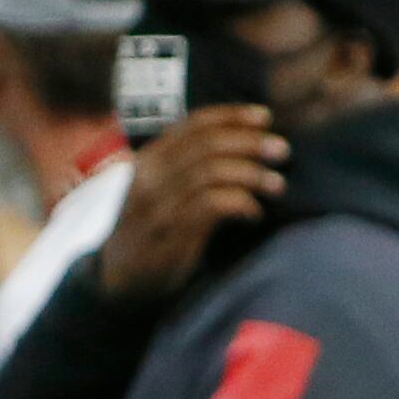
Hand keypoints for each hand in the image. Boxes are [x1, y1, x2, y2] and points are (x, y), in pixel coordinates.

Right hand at [94, 106, 284, 301]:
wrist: (118, 282)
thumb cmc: (150, 234)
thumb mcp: (159, 192)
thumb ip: (186, 168)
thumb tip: (243, 147)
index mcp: (148, 160)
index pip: (194, 125)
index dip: (233, 116)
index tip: (265, 118)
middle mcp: (150, 177)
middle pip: (208, 145)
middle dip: (250, 143)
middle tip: (281, 151)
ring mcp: (158, 204)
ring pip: (213, 172)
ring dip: (252, 175)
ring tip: (276, 184)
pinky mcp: (170, 232)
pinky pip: (214, 204)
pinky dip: (242, 203)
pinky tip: (254, 214)